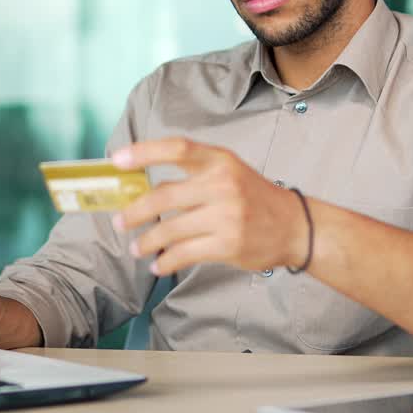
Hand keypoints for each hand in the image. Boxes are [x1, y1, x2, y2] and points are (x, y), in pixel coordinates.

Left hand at [112, 138, 309, 275]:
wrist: (295, 226)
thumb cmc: (254, 197)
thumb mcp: (229, 172)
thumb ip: (193, 175)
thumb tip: (143, 188)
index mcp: (220, 160)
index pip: (177, 148)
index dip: (144, 152)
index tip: (117, 159)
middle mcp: (222, 184)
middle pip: (164, 196)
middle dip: (135, 212)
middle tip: (119, 222)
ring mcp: (226, 216)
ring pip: (170, 229)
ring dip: (146, 241)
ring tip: (136, 247)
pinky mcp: (228, 244)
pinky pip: (184, 253)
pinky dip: (165, 261)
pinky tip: (157, 264)